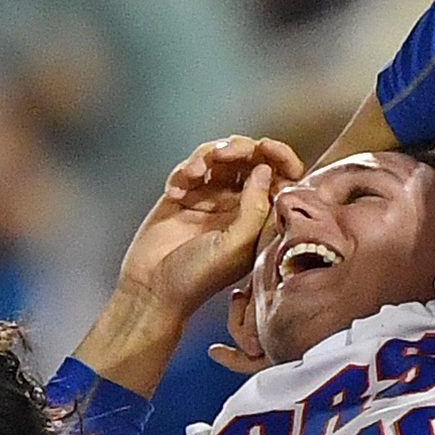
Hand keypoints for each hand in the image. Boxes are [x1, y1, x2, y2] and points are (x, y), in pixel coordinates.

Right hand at [117, 136, 301, 323]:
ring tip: (193, 172)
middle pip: (252, 159)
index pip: (282, 178)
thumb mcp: (235, 245)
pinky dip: (184, 170)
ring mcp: (212, 197)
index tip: (265, 148)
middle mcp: (240, 205)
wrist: (152, 287)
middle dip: (240, 148)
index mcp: (260, 219)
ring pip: (221, 157)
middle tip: (225, 152)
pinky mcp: (186, 193)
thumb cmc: (197, 276)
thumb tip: (266, 169)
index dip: (279, 157)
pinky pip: (192, 166)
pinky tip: (175, 192)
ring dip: (208, 155)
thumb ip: (255, 207)